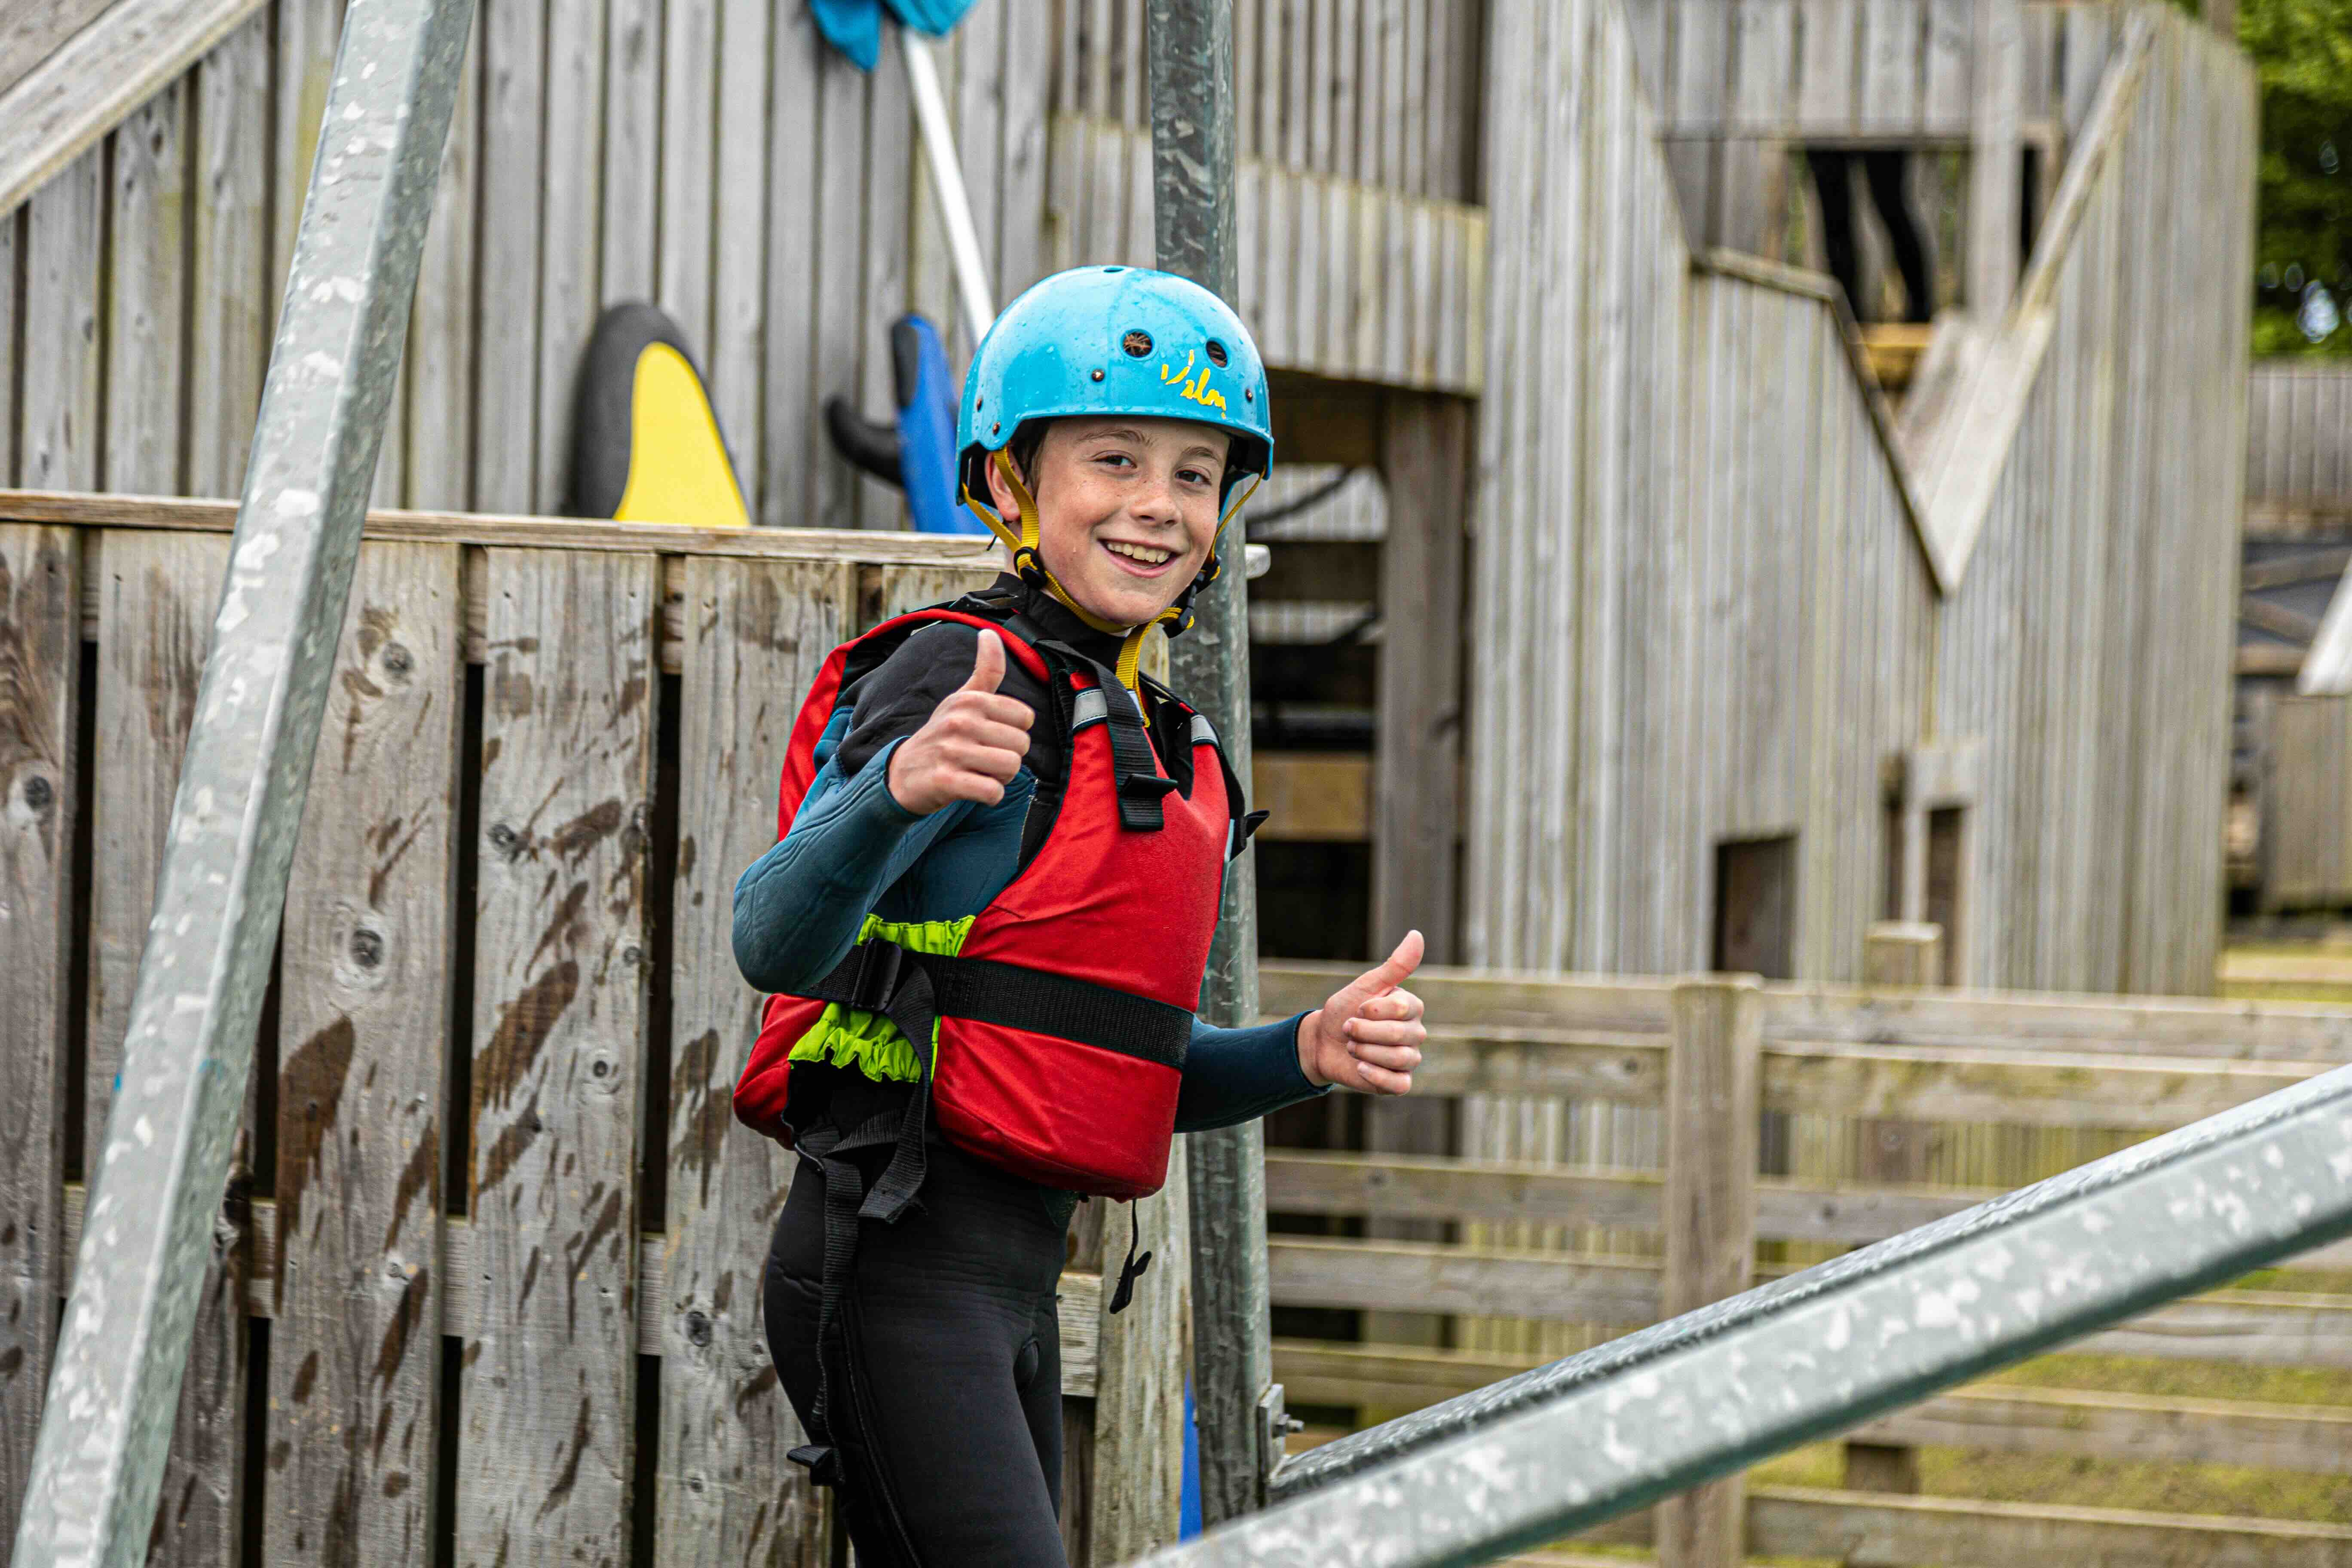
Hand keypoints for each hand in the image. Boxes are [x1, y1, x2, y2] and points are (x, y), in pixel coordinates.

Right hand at [886, 632, 1036, 813]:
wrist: (901, 774)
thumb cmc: (942, 735)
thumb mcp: (961, 700)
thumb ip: (985, 670)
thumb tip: (989, 631)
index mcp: (969, 700)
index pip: (1026, 718)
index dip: (1014, 733)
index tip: (990, 737)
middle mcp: (959, 721)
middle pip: (1021, 746)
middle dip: (1008, 758)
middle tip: (983, 759)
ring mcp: (950, 751)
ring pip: (1010, 768)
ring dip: (1000, 778)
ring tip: (978, 773)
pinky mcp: (944, 781)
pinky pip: (992, 792)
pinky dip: (990, 796)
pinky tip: (974, 790)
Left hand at [1296, 931, 1426, 1093]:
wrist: (1322, 1042)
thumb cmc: (1345, 1009)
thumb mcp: (1366, 985)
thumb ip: (1395, 965)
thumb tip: (1417, 935)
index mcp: (1411, 1008)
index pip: (1401, 1008)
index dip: (1371, 1010)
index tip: (1357, 1008)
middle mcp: (1415, 1033)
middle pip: (1398, 1035)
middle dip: (1363, 1032)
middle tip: (1348, 1029)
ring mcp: (1409, 1059)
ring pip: (1397, 1058)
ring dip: (1364, 1052)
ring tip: (1352, 1047)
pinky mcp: (1399, 1082)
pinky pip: (1399, 1084)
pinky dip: (1375, 1075)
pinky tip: (1360, 1068)